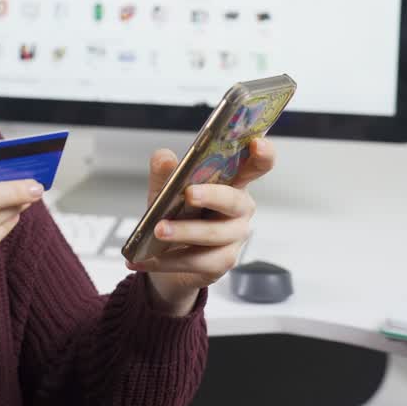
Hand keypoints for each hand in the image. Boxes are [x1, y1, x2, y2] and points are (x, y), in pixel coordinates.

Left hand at [125, 138, 274, 315]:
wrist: (166, 255)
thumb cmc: (176, 214)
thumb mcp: (166, 191)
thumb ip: (165, 174)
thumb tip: (163, 157)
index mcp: (232, 182)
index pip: (256, 166)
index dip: (262, 155)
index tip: (257, 144)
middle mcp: (240, 209)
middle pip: (233, 200)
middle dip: (211, 195)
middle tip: (189, 194)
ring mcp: (234, 237)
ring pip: (213, 234)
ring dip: (184, 232)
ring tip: (158, 230)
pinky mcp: (223, 262)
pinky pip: (198, 261)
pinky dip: (167, 260)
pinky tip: (144, 258)